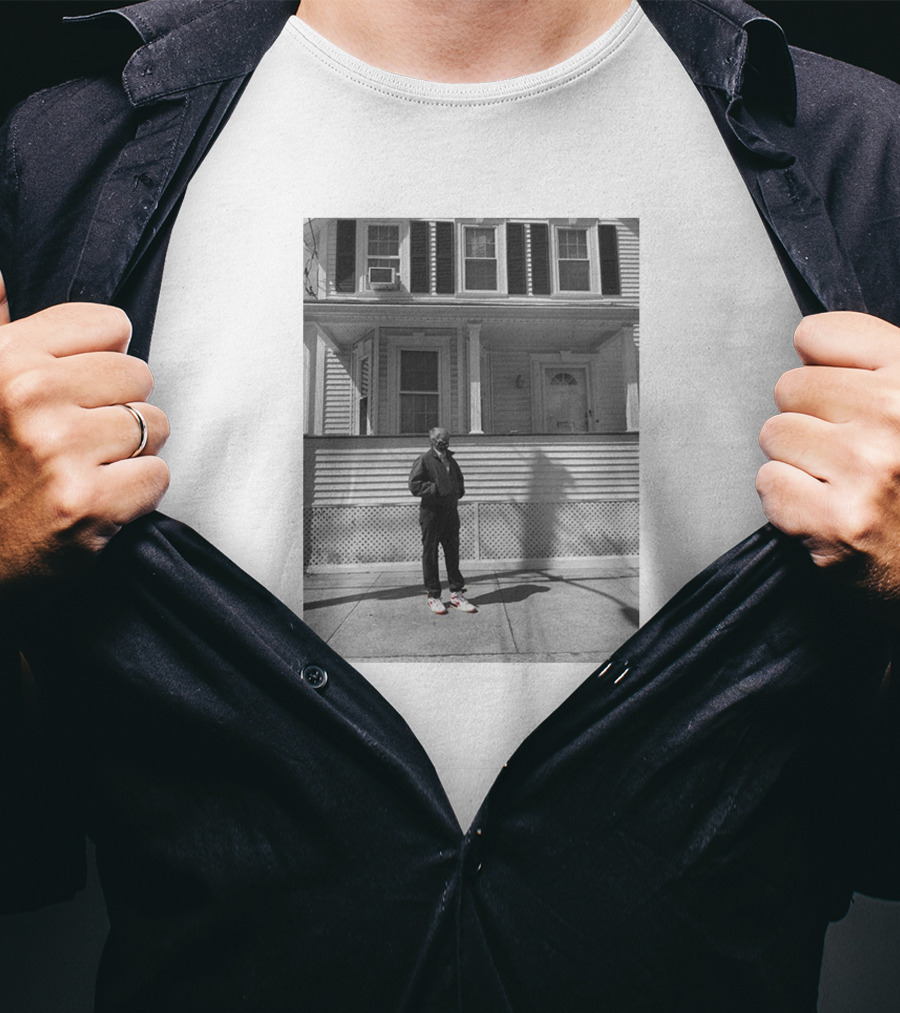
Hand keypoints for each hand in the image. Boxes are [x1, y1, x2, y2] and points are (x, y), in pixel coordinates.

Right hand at [0, 271, 168, 592]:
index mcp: (5, 358)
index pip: (110, 324)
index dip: (103, 359)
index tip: (80, 385)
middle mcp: (29, 396)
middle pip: (139, 375)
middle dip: (119, 406)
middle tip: (80, 437)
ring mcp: (59, 450)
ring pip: (154, 424)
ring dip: (131, 451)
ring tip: (87, 468)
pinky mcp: (86, 502)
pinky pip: (157, 475)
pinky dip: (138, 492)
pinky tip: (98, 498)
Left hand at [757, 312, 899, 615]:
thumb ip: (871, 361)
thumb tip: (804, 341)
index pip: (817, 334)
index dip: (819, 366)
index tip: (841, 395)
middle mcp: (897, 415)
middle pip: (789, 386)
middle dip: (809, 419)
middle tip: (849, 453)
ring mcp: (868, 468)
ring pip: (775, 434)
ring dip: (797, 460)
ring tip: (841, 482)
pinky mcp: (838, 520)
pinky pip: (769, 482)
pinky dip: (788, 501)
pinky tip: (828, 510)